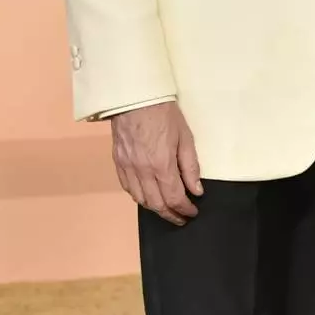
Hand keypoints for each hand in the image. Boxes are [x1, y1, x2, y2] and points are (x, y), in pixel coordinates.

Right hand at [111, 102, 202, 225]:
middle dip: (171, 215)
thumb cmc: (163, 113)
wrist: (134, 96)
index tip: (193, 212)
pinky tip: (147, 196)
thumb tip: (196, 190)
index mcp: (161, 165)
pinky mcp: (118, 161)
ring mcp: (127, 167)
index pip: (174, 198)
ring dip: (155, 208)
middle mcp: (142, 171)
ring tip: (167, 209)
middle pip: (156, 204)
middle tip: (181, 218)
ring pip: (140, 199)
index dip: (185, 209)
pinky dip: (139, 197)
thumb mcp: (185, 138)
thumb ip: (190, 167)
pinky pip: (127, 187)